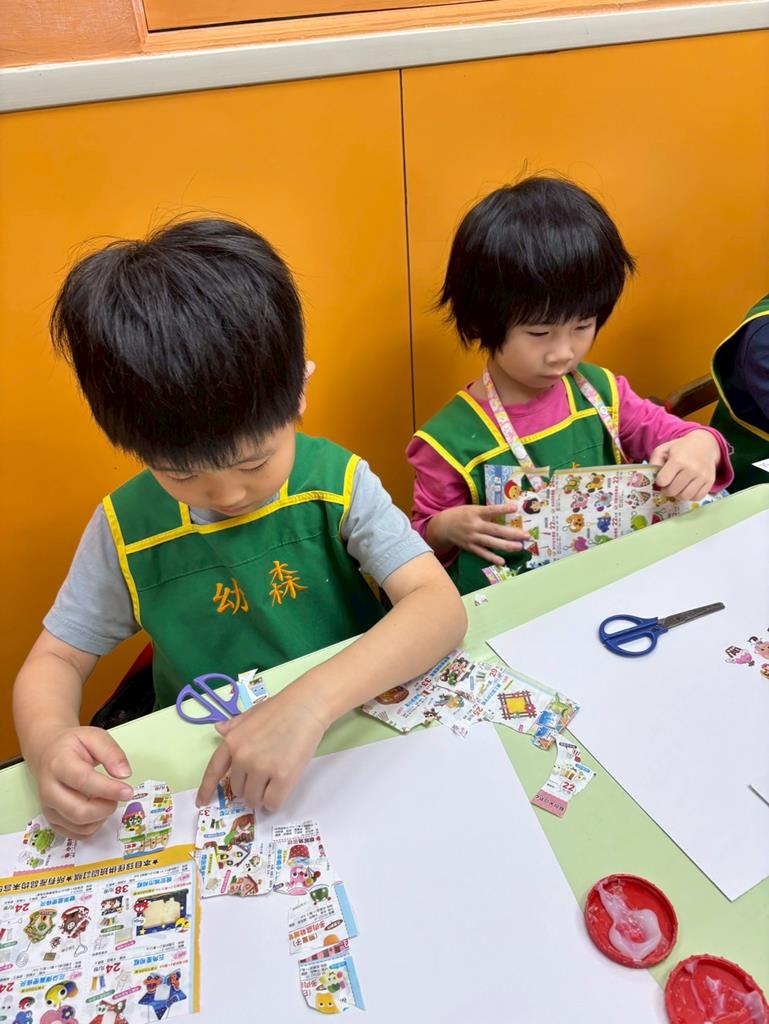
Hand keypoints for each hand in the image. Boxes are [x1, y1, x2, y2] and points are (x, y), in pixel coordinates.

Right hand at [31, 726, 132, 838]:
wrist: (48, 753)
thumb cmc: (73, 745)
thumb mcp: (94, 736)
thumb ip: (111, 752)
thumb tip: (124, 774)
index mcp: (59, 764)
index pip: (83, 781)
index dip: (108, 789)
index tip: (128, 791)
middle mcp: (49, 789)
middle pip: (79, 811)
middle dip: (106, 807)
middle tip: (119, 794)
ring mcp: (48, 808)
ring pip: (80, 826)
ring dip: (102, 816)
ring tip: (107, 798)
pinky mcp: (52, 820)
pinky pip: (78, 834)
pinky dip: (94, 825)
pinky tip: (97, 809)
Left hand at [196, 686, 327, 810]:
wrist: (307, 706)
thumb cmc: (281, 708)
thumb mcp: (251, 714)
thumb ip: (234, 726)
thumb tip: (219, 729)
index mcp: (232, 741)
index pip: (214, 771)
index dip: (206, 789)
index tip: (201, 802)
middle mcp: (243, 757)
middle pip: (238, 790)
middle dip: (248, 787)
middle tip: (264, 776)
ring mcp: (262, 768)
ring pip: (254, 799)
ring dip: (262, 796)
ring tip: (274, 781)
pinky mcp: (283, 777)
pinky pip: (272, 803)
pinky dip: (275, 802)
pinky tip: (281, 790)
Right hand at [428, 502, 530, 565]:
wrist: (442, 526)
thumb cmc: (461, 515)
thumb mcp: (472, 509)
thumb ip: (486, 512)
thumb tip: (505, 512)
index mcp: (475, 512)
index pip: (491, 510)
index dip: (502, 509)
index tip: (515, 508)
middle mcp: (475, 525)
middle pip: (495, 530)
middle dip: (512, 533)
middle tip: (526, 535)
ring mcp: (472, 538)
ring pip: (491, 543)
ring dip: (506, 546)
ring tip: (519, 547)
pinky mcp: (470, 547)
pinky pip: (482, 553)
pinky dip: (492, 558)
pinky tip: (502, 561)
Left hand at [650, 431, 719, 500]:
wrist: (704, 444)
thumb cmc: (680, 448)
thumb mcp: (663, 449)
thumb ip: (654, 462)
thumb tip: (651, 478)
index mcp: (677, 460)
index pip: (663, 481)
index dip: (659, 481)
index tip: (661, 478)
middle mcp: (691, 469)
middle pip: (673, 491)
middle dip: (666, 490)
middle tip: (667, 486)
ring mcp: (702, 476)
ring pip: (685, 497)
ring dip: (678, 495)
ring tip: (677, 488)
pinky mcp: (710, 481)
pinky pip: (697, 497)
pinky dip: (690, 496)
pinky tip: (687, 488)